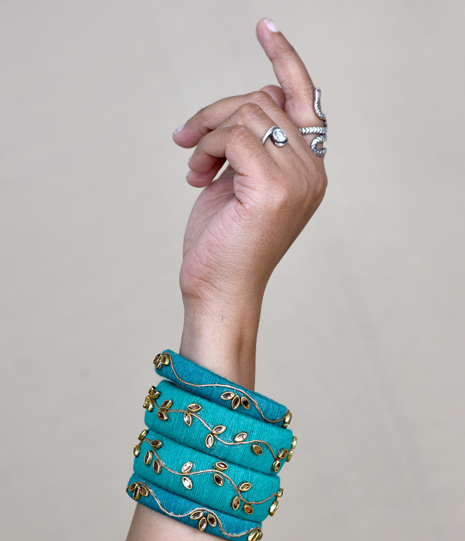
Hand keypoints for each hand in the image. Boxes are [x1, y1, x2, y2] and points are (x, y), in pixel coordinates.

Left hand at [174, 19, 327, 385]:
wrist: (219, 290)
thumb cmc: (225, 240)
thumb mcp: (240, 179)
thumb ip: (254, 138)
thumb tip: (257, 94)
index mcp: (310, 169)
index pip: (304, 98)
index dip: (285, 59)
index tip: (264, 27)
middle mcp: (313, 171)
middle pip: (263, 100)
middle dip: (216, 114)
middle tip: (187, 143)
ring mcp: (299, 179)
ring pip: (246, 113)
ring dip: (207, 133)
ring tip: (194, 167)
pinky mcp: (274, 187)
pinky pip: (234, 133)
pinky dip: (206, 146)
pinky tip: (196, 175)